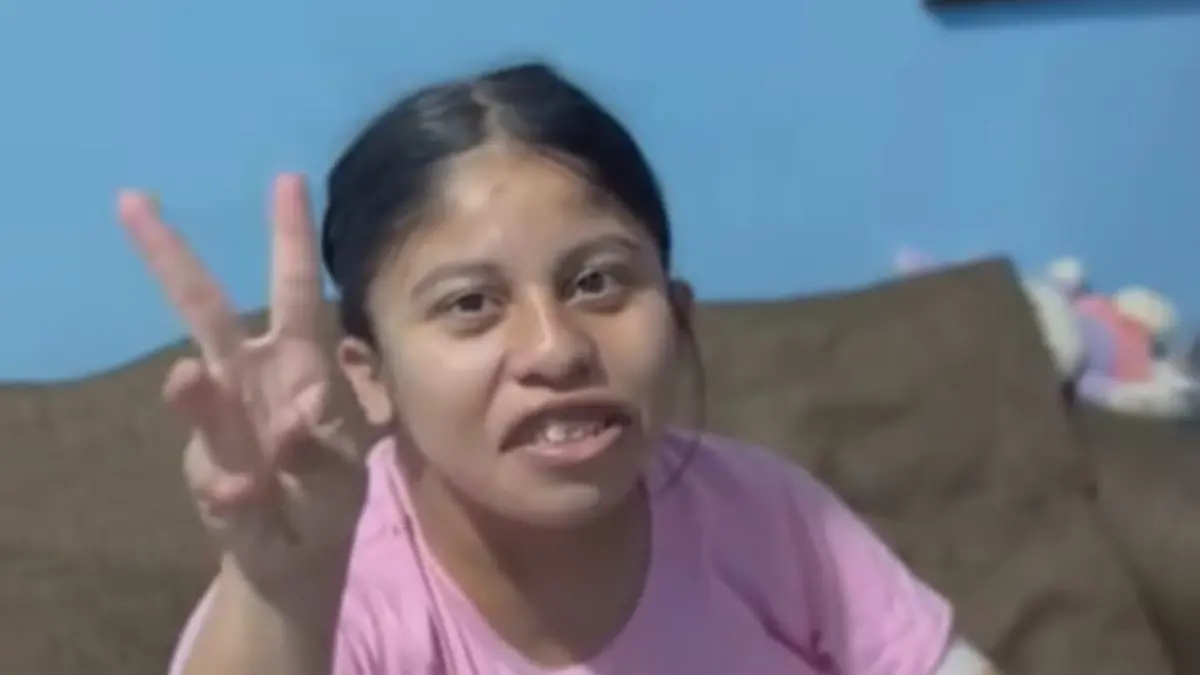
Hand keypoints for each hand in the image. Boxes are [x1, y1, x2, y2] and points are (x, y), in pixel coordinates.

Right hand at [118, 175, 367, 598]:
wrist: (298, 552)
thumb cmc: (330, 491)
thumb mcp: (347, 471)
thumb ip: (322, 449)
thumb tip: (291, 426)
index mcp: (302, 362)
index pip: (295, 290)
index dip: (291, 238)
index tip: (285, 179)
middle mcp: (253, 377)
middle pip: (207, 310)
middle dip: (172, 258)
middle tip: (132, 201)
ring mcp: (221, 419)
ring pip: (192, 386)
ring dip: (194, 392)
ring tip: (188, 383)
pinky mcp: (203, 467)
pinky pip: (214, 474)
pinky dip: (234, 490)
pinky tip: (249, 499)